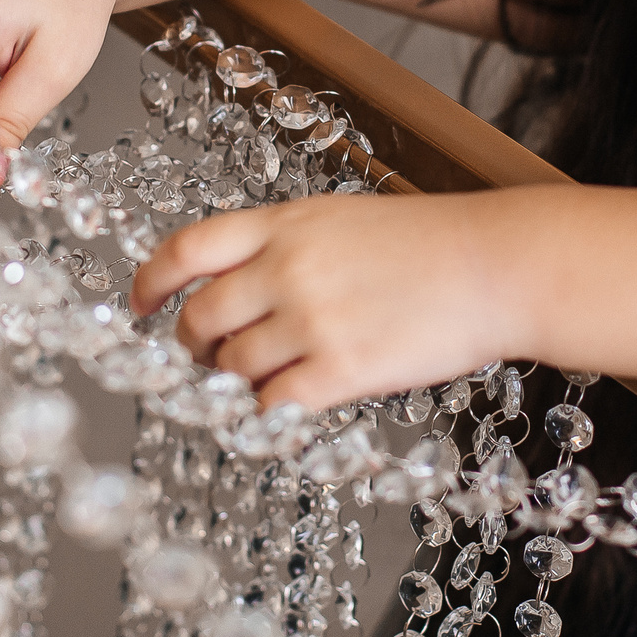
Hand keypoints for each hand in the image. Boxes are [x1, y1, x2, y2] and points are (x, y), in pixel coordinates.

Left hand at [130, 191, 529, 411]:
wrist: (497, 266)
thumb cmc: (432, 244)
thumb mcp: (344, 220)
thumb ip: (286, 247)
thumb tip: (238, 287)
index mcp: (284, 223)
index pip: (187, 249)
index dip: (150, 281)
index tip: (139, 305)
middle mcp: (286, 268)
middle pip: (199, 319)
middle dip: (193, 347)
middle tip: (208, 360)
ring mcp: (310, 319)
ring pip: (232, 368)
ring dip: (236, 383)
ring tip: (264, 382)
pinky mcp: (341, 368)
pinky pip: (273, 406)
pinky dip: (267, 417)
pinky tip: (284, 413)